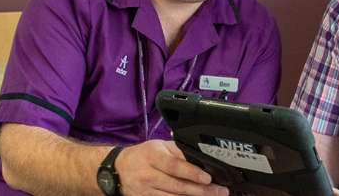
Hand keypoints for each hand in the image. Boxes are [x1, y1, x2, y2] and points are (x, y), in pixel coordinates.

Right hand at [114, 140, 228, 195]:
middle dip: (202, 190)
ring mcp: (147, 192)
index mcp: (153, 157)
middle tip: (220, 191)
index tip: (208, 178)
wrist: (118, 170)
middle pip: (178, 186)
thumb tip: (201, 159)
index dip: (192, 173)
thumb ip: (179, 153)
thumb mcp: (160, 147)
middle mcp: (148, 175)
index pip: (174, 166)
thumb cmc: (143, 155)